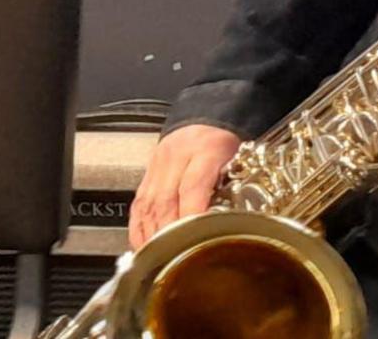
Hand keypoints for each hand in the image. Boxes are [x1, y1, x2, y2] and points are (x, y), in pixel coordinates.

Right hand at [129, 124, 241, 248]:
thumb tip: (236, 222)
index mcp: (206, 151)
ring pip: (149, 206)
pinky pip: (137, 206)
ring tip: (158, 258)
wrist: (205, 119)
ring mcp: (157, 168)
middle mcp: (177, 158)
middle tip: (175, 257)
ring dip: (152, 235)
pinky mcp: (146, 177)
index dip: (192, 213)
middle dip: (169, 233)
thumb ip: (237, 186)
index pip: (194, 185)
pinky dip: (138, 229)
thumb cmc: (225, 141)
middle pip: (166, 200)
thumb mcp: (239, 158)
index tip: (195, 237)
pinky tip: (142, 246)